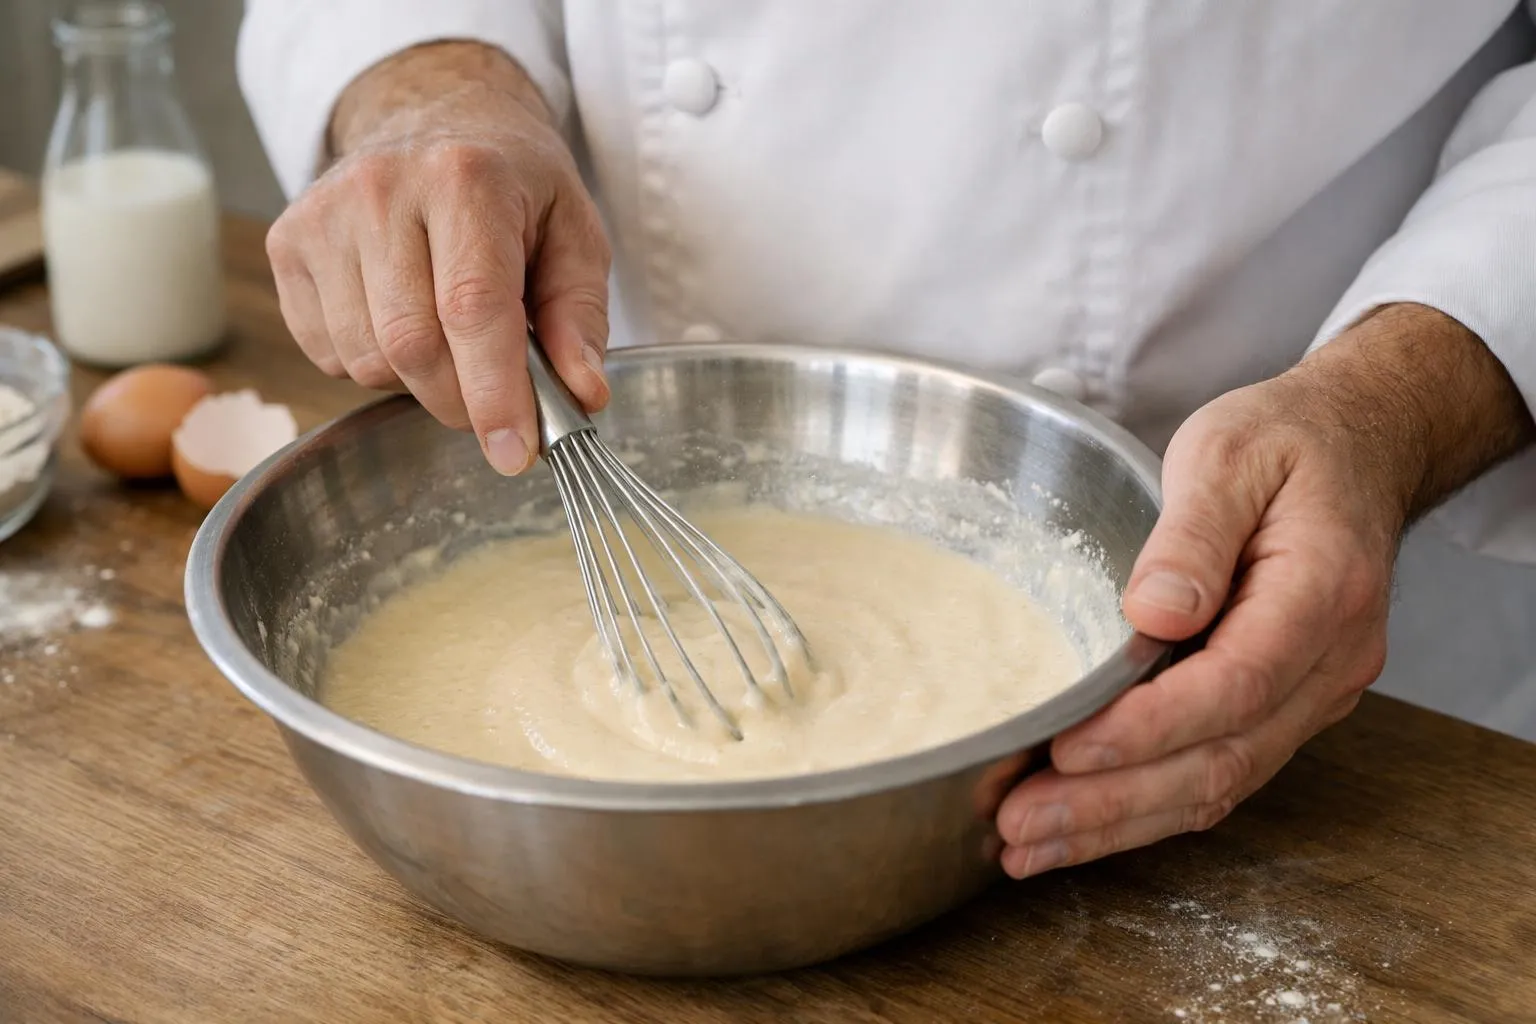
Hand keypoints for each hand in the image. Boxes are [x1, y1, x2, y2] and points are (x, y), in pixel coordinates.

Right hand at [265, 42, 610, 474]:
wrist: (432, 116)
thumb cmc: (513, 185)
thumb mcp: (573, 233)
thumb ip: (580, 318)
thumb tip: (584, 396)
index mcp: (465, 177)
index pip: (472, 309)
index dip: (494, 394)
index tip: (515, 454)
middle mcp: (380, 188)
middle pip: (413, 347)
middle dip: (462, 402)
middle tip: (498, 405)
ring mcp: (322, 216)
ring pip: (366, 361)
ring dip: (418, 382)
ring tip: (451, 336)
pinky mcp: (286, 244)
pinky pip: (326, 354)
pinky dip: (372, 364)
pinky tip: (402, 319)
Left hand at [996, 304, 1534, 877]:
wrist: (1358, 447)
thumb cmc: (1287, 443)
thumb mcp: (1230, 451)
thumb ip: (1193, 531)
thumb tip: (1154, 612)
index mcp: (1322, 592)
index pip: (1235, 683)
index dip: (1148, 728)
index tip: (1066, 751)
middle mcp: (1329, 661)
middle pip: (1222, 758)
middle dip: (1113, 804)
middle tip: (1018, 826)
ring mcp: (1312, 694)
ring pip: (1218, 783)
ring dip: (1119, 824)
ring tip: (1025, 847)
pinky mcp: (1282, 707)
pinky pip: (1218, 772)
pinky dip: (1145, 808)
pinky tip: (1078, 827)